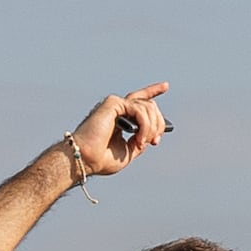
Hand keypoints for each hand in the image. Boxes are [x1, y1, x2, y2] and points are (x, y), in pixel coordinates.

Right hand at [51, 82, 169, 186]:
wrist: (85, 159)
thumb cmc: (101, 159)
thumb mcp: (128, 152)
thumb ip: (139, 141)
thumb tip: (152, 134)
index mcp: (120, 118)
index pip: (140, 101)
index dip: (152, 92)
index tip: (165, 90)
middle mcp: (117, 109)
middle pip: (149, 104)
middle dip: (158, 122)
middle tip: (155, 140)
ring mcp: (115, 105)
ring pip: (148, 107)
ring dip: (150, 128)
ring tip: (141, 143)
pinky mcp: (113, 103)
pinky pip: (139, 109)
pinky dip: (144, 125)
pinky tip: (138, 139)